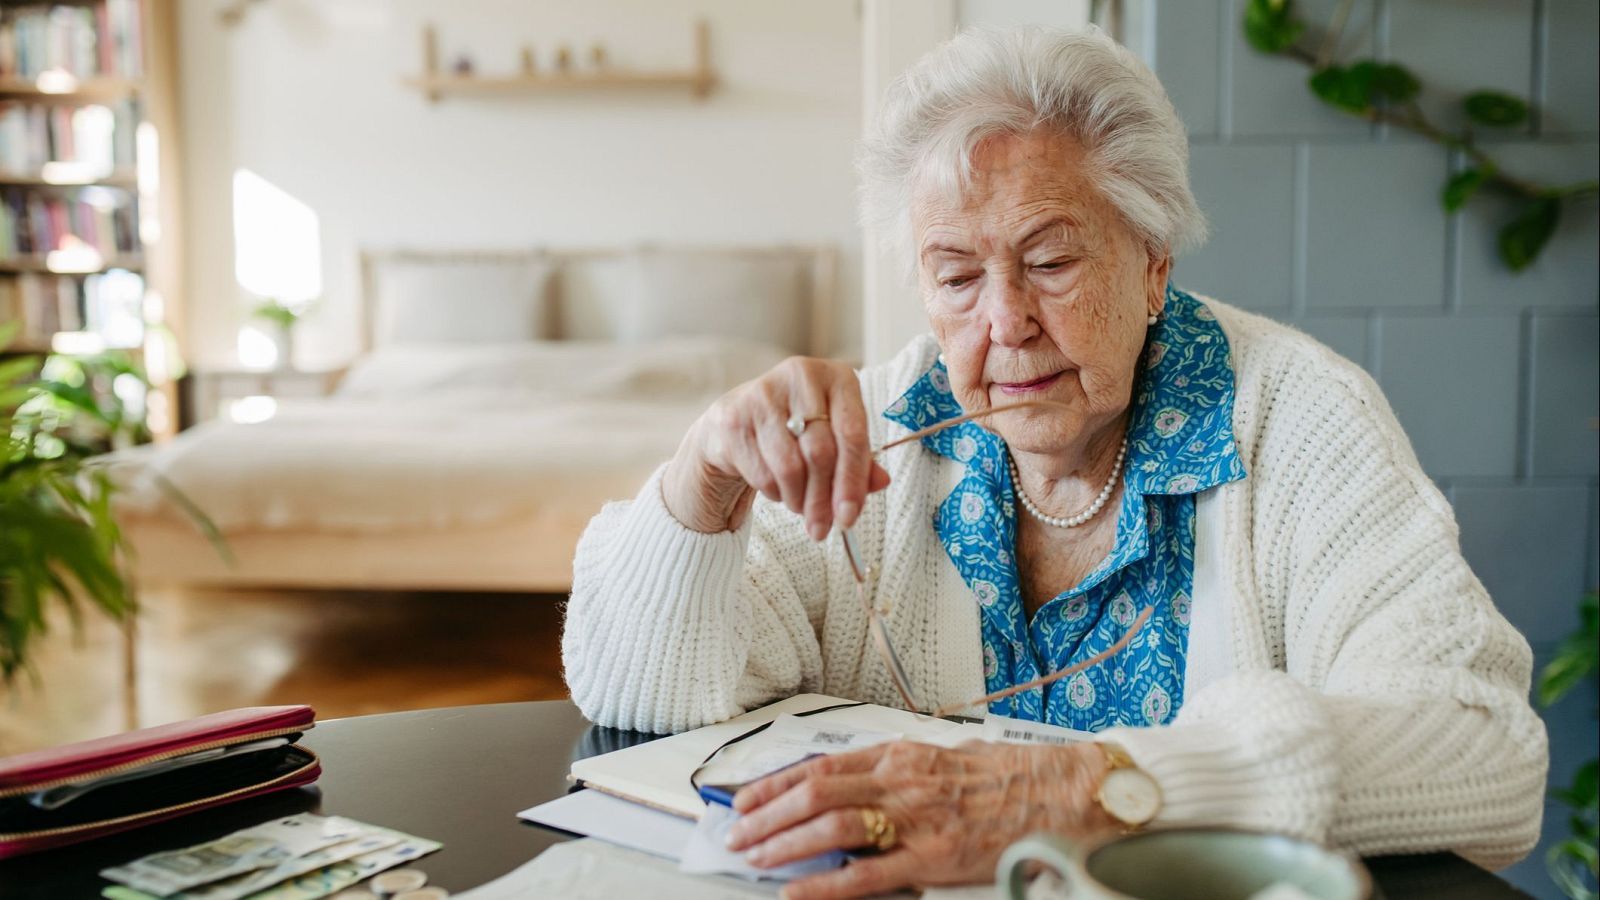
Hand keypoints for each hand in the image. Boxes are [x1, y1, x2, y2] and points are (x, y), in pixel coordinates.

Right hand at [662, 357, 890, 537]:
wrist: (737, 421)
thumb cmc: (797, 430)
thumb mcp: (834, 437)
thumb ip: (860, 460)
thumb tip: (881, 482)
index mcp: (836, 377)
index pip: (852, 433)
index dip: (853, 480)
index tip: (849, 517)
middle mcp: (801, 376)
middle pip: (821, 453)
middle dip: (823, 499)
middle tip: (822, 528)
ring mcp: (763, 394)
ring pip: (790, 467)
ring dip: (798, 499)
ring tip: (800, 505)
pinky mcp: (735, 417)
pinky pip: (762, 473)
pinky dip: (775, 492)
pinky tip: (777, 487)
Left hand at [725, 740, 1117, 898]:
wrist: (1068, 791)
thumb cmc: (1015, 776)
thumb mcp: (948, 757)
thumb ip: (902, 771)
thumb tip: (858, 783)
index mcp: (904, 754)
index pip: (822, 765)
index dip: (775, 783)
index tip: (746, 798)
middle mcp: (903, 781)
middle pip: (815, 792)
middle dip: (767, 815)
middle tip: (737, 833)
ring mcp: (917, 820)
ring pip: (832, 825)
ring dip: (784, 843)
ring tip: (754, 857)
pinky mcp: (935, 858)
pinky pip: (868, 874)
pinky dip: (827, 883)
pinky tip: (798, 891)